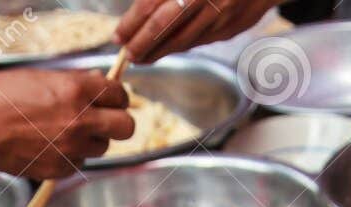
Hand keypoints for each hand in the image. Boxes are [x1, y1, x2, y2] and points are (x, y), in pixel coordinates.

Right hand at [0, 68, 133, 176]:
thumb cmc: (3, 96)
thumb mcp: (42, 77)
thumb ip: (75, 83)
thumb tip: (99, 84)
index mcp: (77, 90)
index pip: (120, 95)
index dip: (118, 98)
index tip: (112, 100)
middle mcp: (80, 120)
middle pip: (126, 127)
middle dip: (119, 122)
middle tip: (106, 120)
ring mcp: (72, 149)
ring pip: (102, 148)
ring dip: (91, 141)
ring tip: (66, 132)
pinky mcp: (61, 170)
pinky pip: (79, 164)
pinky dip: (71, 157)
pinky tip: (49, 146)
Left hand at [116, 0, 270, 62]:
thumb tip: (142, 7)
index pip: (153, 4)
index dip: (133, 22)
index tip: (119, 34)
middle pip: (165, 28)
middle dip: (142, 44)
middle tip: (127, 54)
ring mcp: (221, 16)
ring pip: (183, 40)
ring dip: (158, 51)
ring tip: (141, 57)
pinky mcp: (231, 28)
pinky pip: (200, 41)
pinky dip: (180, 46)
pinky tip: (167, 49)